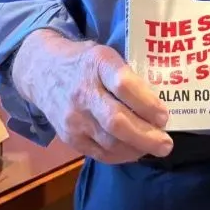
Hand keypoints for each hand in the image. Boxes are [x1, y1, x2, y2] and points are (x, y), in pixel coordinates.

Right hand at [14, 31, 172, 163]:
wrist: (42, 71)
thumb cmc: (85, 62)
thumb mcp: (106, 54)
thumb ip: (128, 74)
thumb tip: (161, 99)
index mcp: (97, 63)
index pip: (123, 85)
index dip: (147, 103)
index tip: (164, 115)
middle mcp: (83, 92)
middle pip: (116, 121)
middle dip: (146, 136)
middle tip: (166, 143)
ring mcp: (74, 117)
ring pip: (109, 142)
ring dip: (137, 149)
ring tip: (155, 147)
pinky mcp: (69, 137)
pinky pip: (99, 153)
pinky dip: (121, 155)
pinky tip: (135, 151)